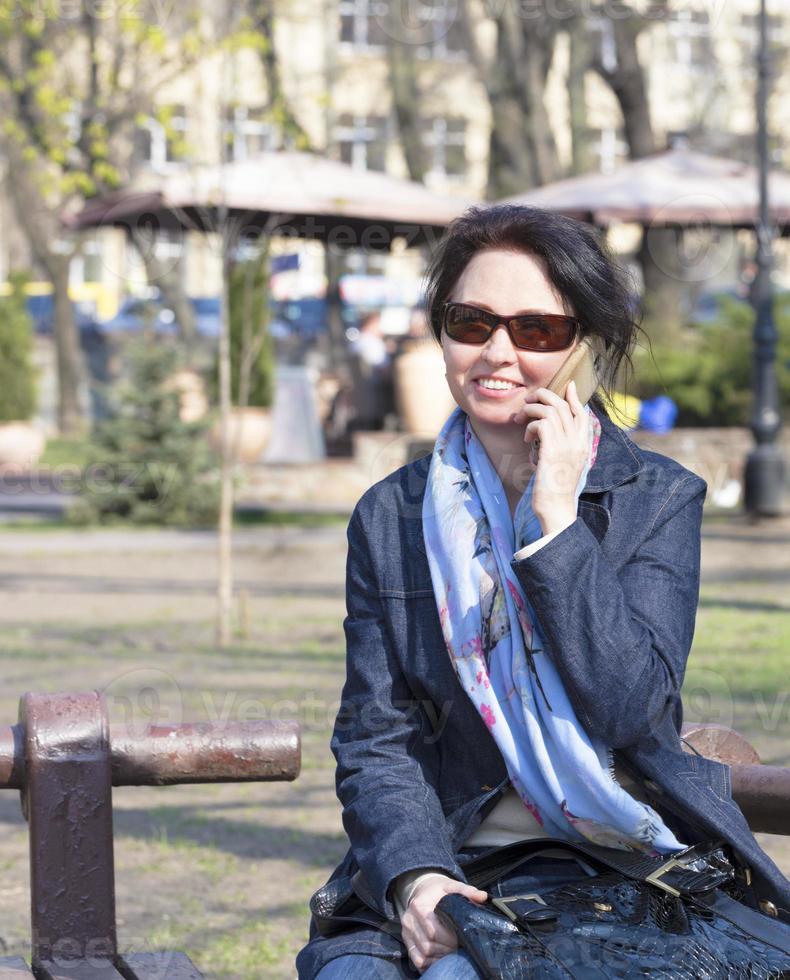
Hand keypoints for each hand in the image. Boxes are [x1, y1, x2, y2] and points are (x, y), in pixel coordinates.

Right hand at [401, 874, 486, 972]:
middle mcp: (409, 920)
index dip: (449, 939)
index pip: (433, 930)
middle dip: (446, 949)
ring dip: (439, 957)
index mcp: (419, 906)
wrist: (422, 890)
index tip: (461, 939)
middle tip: (460, 948)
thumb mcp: (451, 886)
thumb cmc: (438, 891)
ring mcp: (406, 932)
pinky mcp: (407, 941)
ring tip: (453, 953)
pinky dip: (430, 963)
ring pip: (423, 954)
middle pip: (428, 945)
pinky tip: (442, 958)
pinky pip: (417, 960)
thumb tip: (483, 897)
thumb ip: (466, 891)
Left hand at [512, 380, 589, 534]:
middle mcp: (578, 442)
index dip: (573, 396)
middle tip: (529, 401)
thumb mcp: (562, 463)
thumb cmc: (554, 489)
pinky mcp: (552, 451)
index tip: (566, 385)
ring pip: (551, 410)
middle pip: (564, 405)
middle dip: (544, 396)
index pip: (582, 413)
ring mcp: (567, 446)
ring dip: (531, 409)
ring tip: (520, 419)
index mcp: (583, 445)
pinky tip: (526, 438)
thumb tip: (547, 430)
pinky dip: (530, 425)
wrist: (555, 509)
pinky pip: (541, 423)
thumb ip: (561, 446)